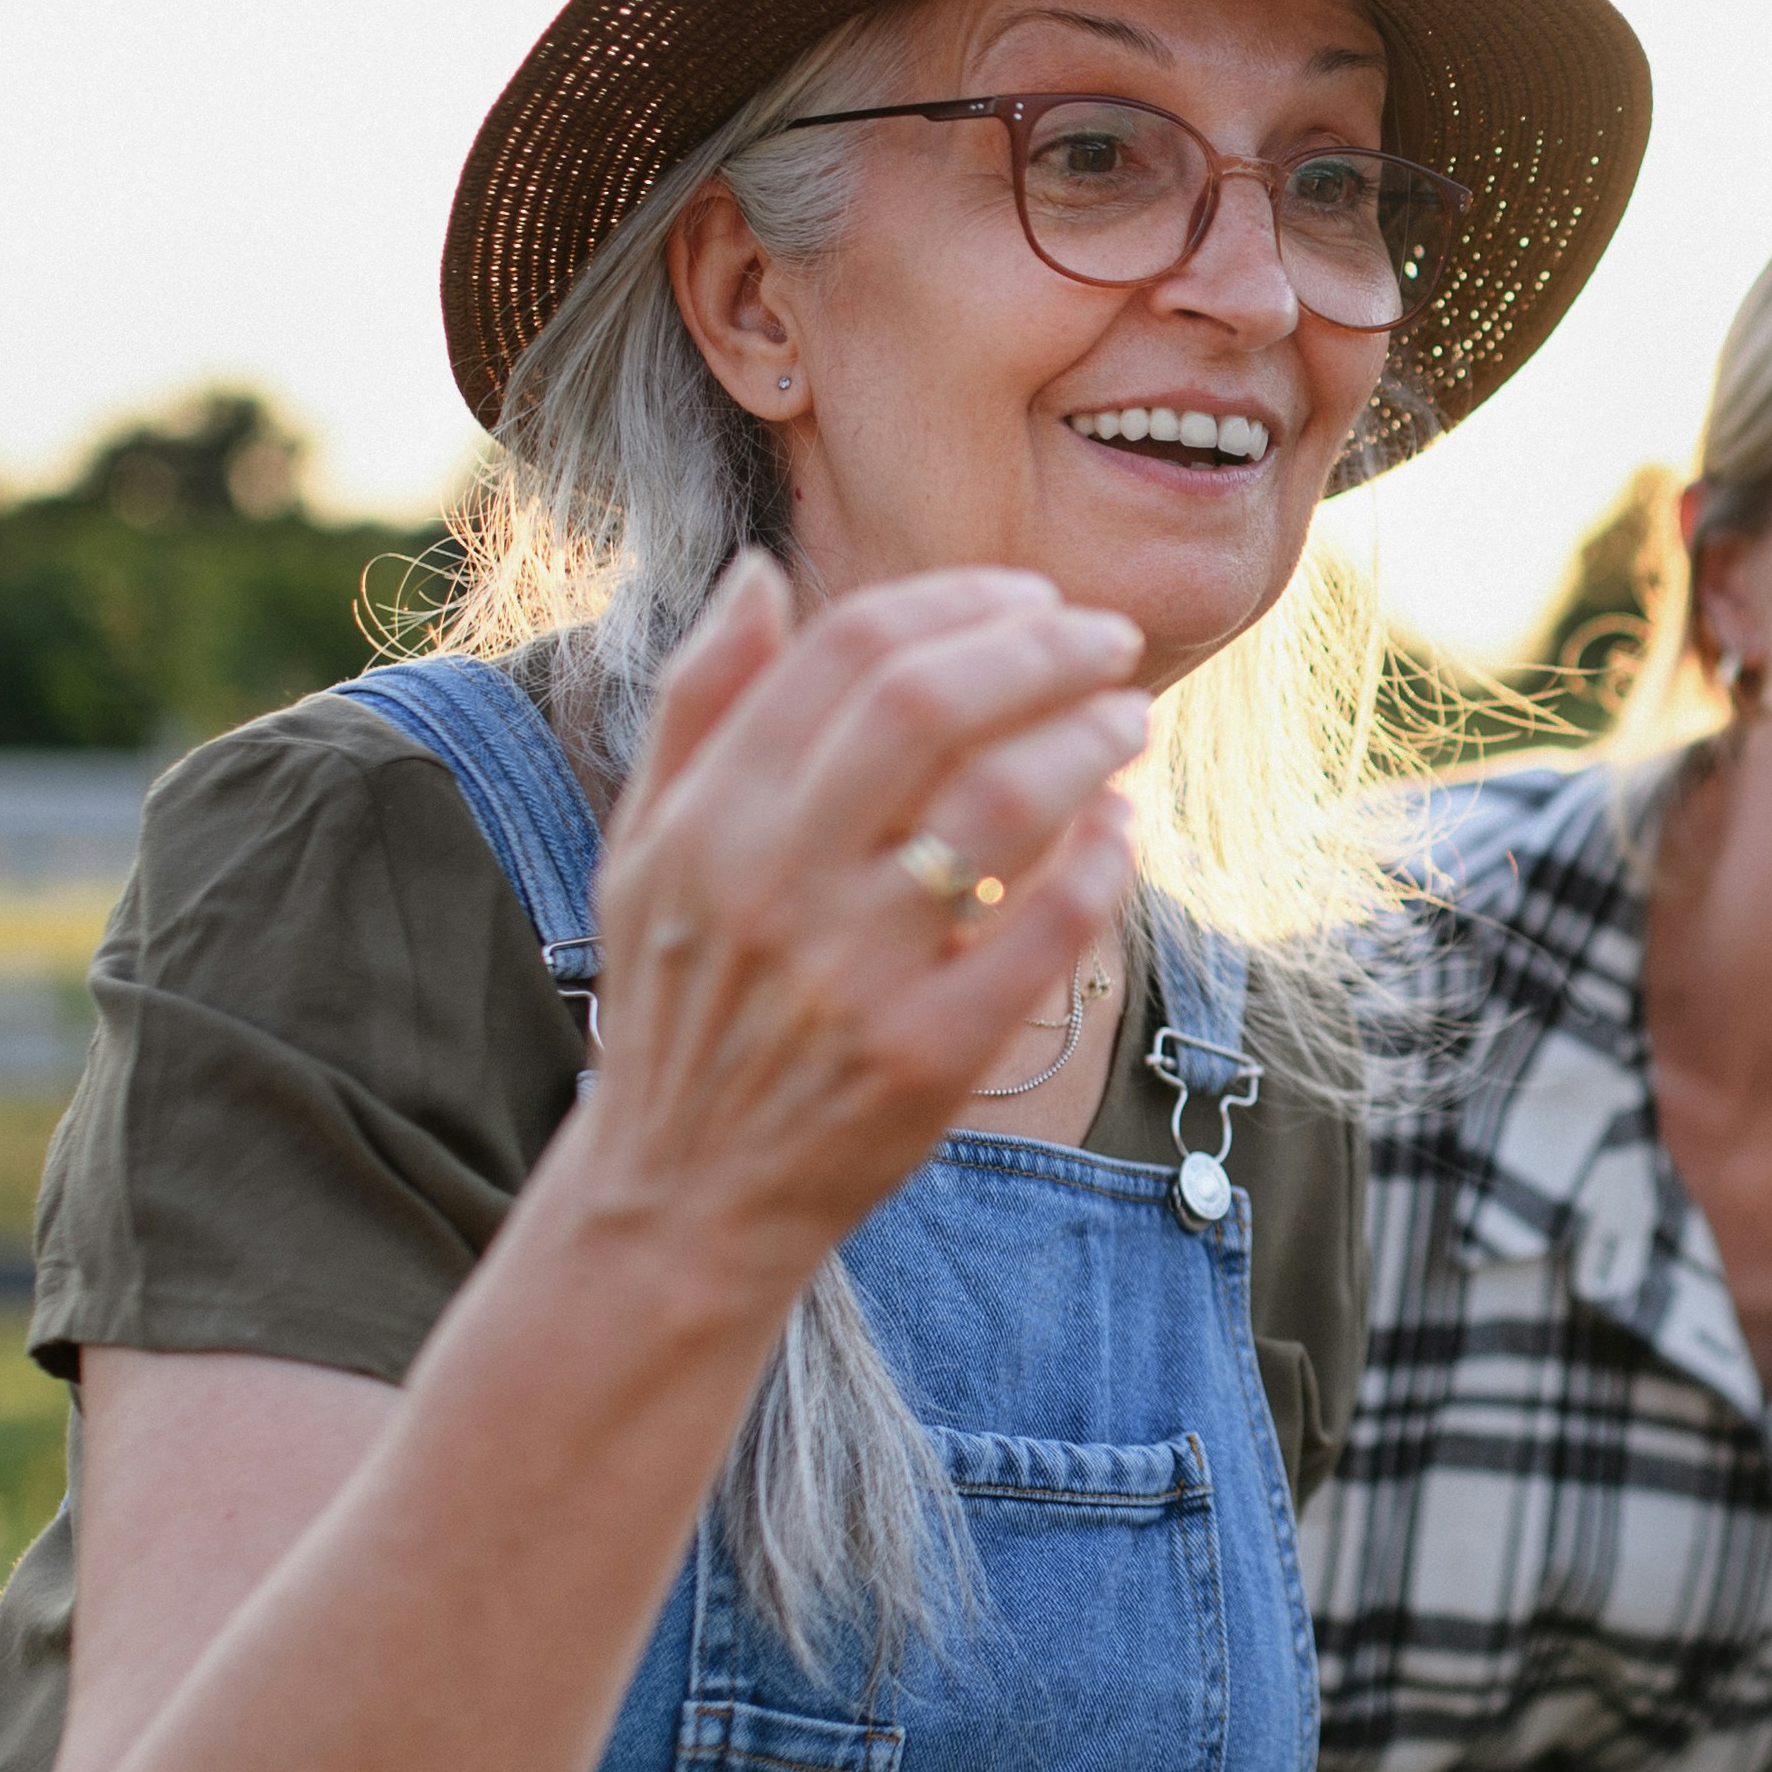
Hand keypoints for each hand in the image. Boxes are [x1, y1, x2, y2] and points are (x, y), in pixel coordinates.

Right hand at [574, 553, 1154, 1279]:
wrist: (682, 1197)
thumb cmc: (681, 1001)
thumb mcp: (645, 850)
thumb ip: (698, 707)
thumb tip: (761, 575)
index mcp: (710, 821)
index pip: (848, 653)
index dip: (957, 602)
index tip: (1027, 597)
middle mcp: (777, 886)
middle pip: (931, 704)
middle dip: (1042, 647)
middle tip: (1105, 638)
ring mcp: (855, 975)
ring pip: (1003, 804)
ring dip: (1088, 739)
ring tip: (1127, 720)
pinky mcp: (928, 1058)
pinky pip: (1046, 929)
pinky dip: (1104, 860)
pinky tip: (1124, 826)